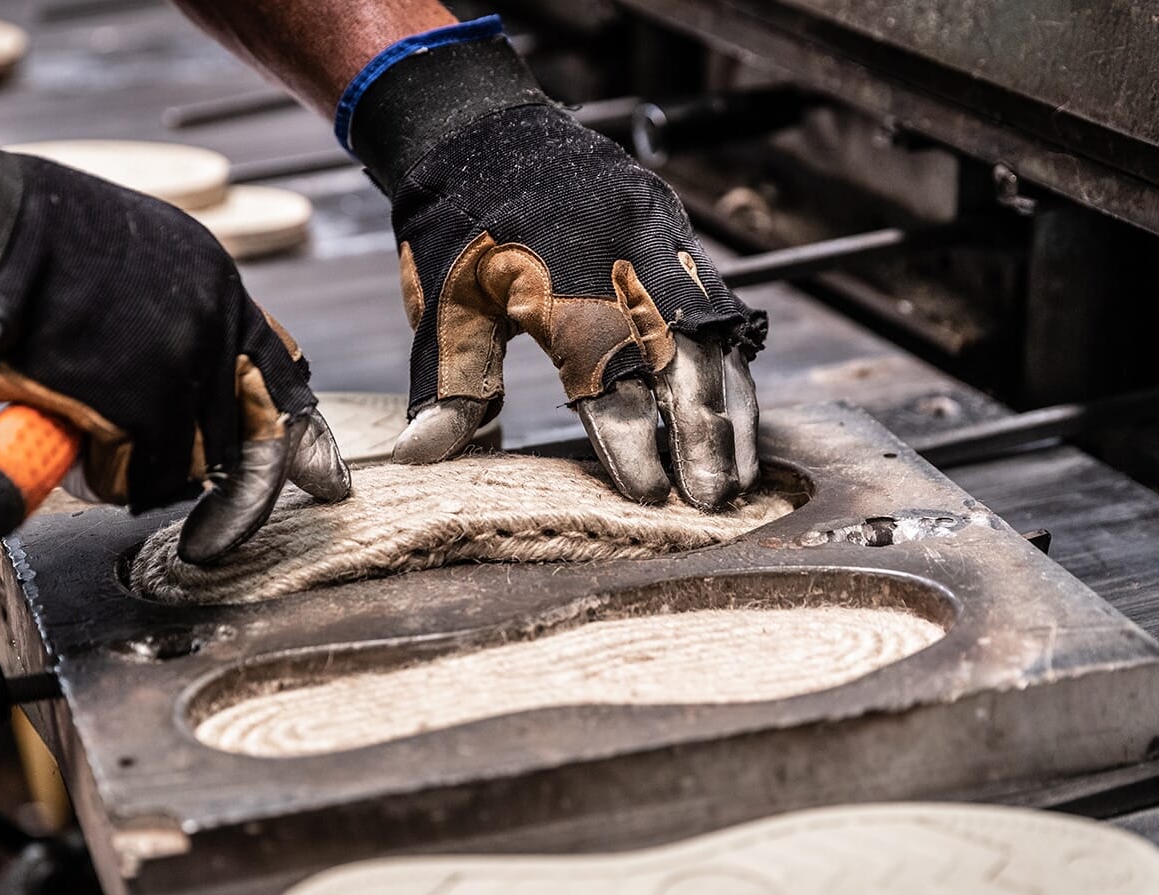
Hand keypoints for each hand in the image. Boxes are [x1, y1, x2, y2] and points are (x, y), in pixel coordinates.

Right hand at [0, 83, 347, 563]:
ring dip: (147, 470)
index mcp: (212, 278)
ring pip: (192, 460)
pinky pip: (139, 476)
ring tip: (96, 453)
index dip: (277, 425)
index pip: (274, 367)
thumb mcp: (119, 254)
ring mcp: (182, 363)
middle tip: (166, 485)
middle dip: (205, 465)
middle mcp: (213, 319)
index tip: (308, 473)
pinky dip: (105, 478)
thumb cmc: (14, 239)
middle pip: (241, 428)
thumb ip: (156, 308)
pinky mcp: (140, 405)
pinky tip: (71, 453)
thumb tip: (167, 367)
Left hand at [347, 29, 765, 507]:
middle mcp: (619, 258)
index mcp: (557, 285)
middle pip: (678, 359)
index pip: (607, 380)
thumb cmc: (457, 225)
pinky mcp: (671, 227)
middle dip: (702, 437)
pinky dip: (729, 359)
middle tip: (713, 501)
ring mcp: (655, 237)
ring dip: (730, 407)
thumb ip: (447, 386)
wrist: (478, 128)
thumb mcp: (442, 307)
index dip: (631, 442)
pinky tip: (737, 407)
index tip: (647, 495)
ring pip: (711, 333)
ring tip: (739, 472)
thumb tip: (420, 458)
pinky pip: (716, 300)